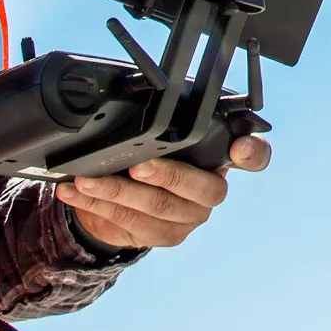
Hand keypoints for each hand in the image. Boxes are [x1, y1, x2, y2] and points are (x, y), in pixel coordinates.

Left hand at [56, 133, 270, 249]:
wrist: (135, 199)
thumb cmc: (153, 155)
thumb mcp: (162, 134)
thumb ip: (167, 122)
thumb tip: (140, 94)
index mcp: (222, 157)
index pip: (255, 155)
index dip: (252, 151)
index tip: (239, 146)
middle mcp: (213, 189)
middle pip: (199, 187)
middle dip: (165, 176)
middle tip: (137, 167)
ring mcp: (191, 216)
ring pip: (156, 207)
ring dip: (115, 192)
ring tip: (86, 180)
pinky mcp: (167, 236)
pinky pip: (131, 223)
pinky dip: (97, 206)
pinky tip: (75, 193)